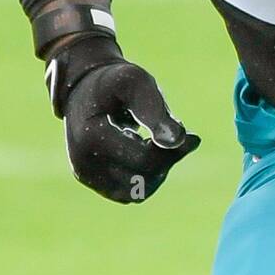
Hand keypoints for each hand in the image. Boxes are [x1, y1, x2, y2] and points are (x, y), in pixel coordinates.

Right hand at [45, 36, 199, 202]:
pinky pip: (129, 192)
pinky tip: (148, 149)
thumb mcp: (135, 83)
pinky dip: (145, 175)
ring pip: (137, 192)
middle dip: (167, 160)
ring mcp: (88, 176)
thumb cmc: (114, 81)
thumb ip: (155, 109)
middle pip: (142, 181)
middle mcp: (85, 164)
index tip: (190, 133)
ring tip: (160, 140)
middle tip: (180, 134)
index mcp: (91, 138)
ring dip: (157, 170)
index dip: (172, 151)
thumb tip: (178, 140)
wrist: (84, 87)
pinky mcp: (94, 181)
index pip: (144, 161)